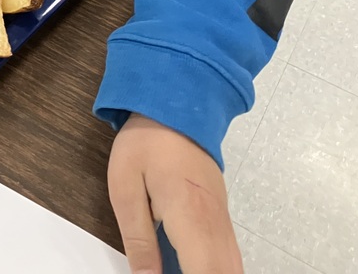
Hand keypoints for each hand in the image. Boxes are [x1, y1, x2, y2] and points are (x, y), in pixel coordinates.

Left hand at [108, 115, 242, 273]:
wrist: (178, 100)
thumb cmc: (146, 141)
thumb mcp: (125, 188)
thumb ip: (138, 240)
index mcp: (191, 217)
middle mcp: (216, 223)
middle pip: (226, 273)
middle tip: (166, 272)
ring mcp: (224, 218)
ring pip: (232, 266)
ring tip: (178, 266)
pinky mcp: (222, 213)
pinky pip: (229, 254)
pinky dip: (216, 268)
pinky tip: (192, 266)